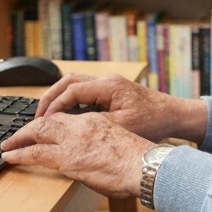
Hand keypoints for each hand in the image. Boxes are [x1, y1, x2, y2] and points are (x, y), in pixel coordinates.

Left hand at [0, 112, 154, 199]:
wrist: (144, 165)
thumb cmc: (139, 161)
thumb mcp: (119, 144)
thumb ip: (104, 146)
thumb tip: (98, 158)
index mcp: (96, 120)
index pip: (67, 117)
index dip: (52, 120)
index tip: (44, 127)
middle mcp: (81, 125)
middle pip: (48, 119)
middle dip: (30, 126)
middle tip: (18, 134)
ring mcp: (72, 140)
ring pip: (37, 131)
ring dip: (20, 137)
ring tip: (9, 144)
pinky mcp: (66, 158)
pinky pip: (34, 152)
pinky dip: (19, 153)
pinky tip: (9, 157)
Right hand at [35, 74, 207, 142]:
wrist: (174, 115)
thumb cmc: (154, 122)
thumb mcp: (123, 128)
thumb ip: (96, 126)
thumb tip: (70, 130)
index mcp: (108, 86)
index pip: (71, 90)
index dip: (54, 105)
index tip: (42, 120)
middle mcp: (107, 80)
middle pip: (68, 81)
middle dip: (50, 97)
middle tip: (37, 116)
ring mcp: (109, 83)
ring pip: (74, 83)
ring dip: (58, 97)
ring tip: (46, 115)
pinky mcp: (112, 90)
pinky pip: (84, 89)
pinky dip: (70, 99)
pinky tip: (65, 114)